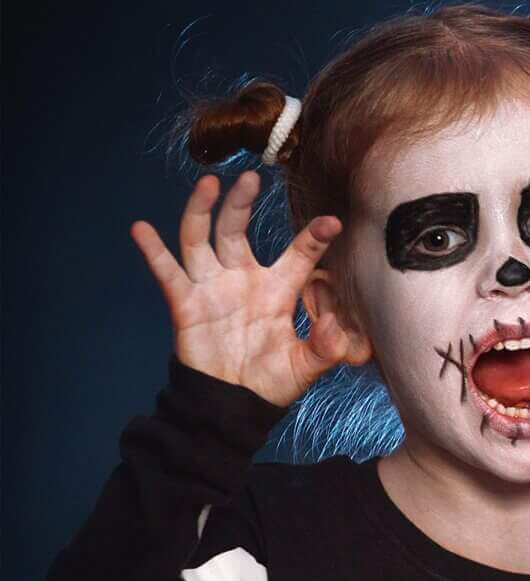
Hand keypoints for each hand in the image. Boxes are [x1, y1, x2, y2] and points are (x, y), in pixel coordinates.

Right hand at [130, 171, 353, 406]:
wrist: (233, 403)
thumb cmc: (271, 381)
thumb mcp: (305, 366)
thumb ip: (325, 347)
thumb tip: (336, 327)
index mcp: (277, 289)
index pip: (298, 255)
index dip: (313, 238)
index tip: (333, 222)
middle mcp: (242, 278)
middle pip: (237, 230)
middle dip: (242, 203)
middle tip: (251, 177)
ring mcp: (211, 286)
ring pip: (201, 238)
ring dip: (201, 210)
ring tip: (209, 183)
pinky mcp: (185, 302)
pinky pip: (166, 272)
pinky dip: (152, 250)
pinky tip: (141, 229)